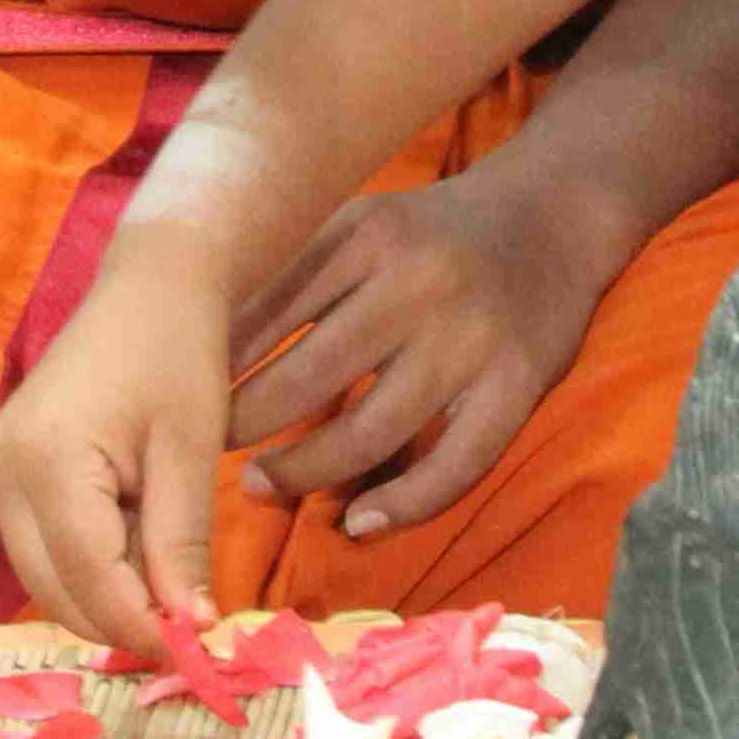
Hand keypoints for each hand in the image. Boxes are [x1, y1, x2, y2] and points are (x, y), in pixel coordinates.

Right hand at [0, 260, 234, 653]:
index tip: (193, 649)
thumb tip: (189, 629)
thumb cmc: (178, 352)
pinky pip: (43, 545)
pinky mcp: (9, 470)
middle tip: (187, 632)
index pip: (88, 577)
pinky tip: (142, 552)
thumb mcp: (190, 451)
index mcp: (46, 462)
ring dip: (104, 596)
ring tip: (172, 588)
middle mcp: (3, 473)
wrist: (151, 282)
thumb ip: (181, 544)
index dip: (139, 625)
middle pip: (53, 589)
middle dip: (118, 621)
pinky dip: (92, 566)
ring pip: (43, 576)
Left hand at [224, 167, 624, 542]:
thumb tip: (204, 347)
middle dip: (245, 427)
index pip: (270, 316)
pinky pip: (453, 466)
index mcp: (368, 236)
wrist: (555, 214)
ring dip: (305, 472)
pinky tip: (358, 523)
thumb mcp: (361, 226)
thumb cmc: (435, 231)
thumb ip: (295, 275)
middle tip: (209, 454)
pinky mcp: (518, 384)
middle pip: (308, 381)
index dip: (218, 370)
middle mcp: (417, 284)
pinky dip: (401, 507)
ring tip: (264, 485)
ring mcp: (471, 339)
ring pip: (370, 432)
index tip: (183, 403)